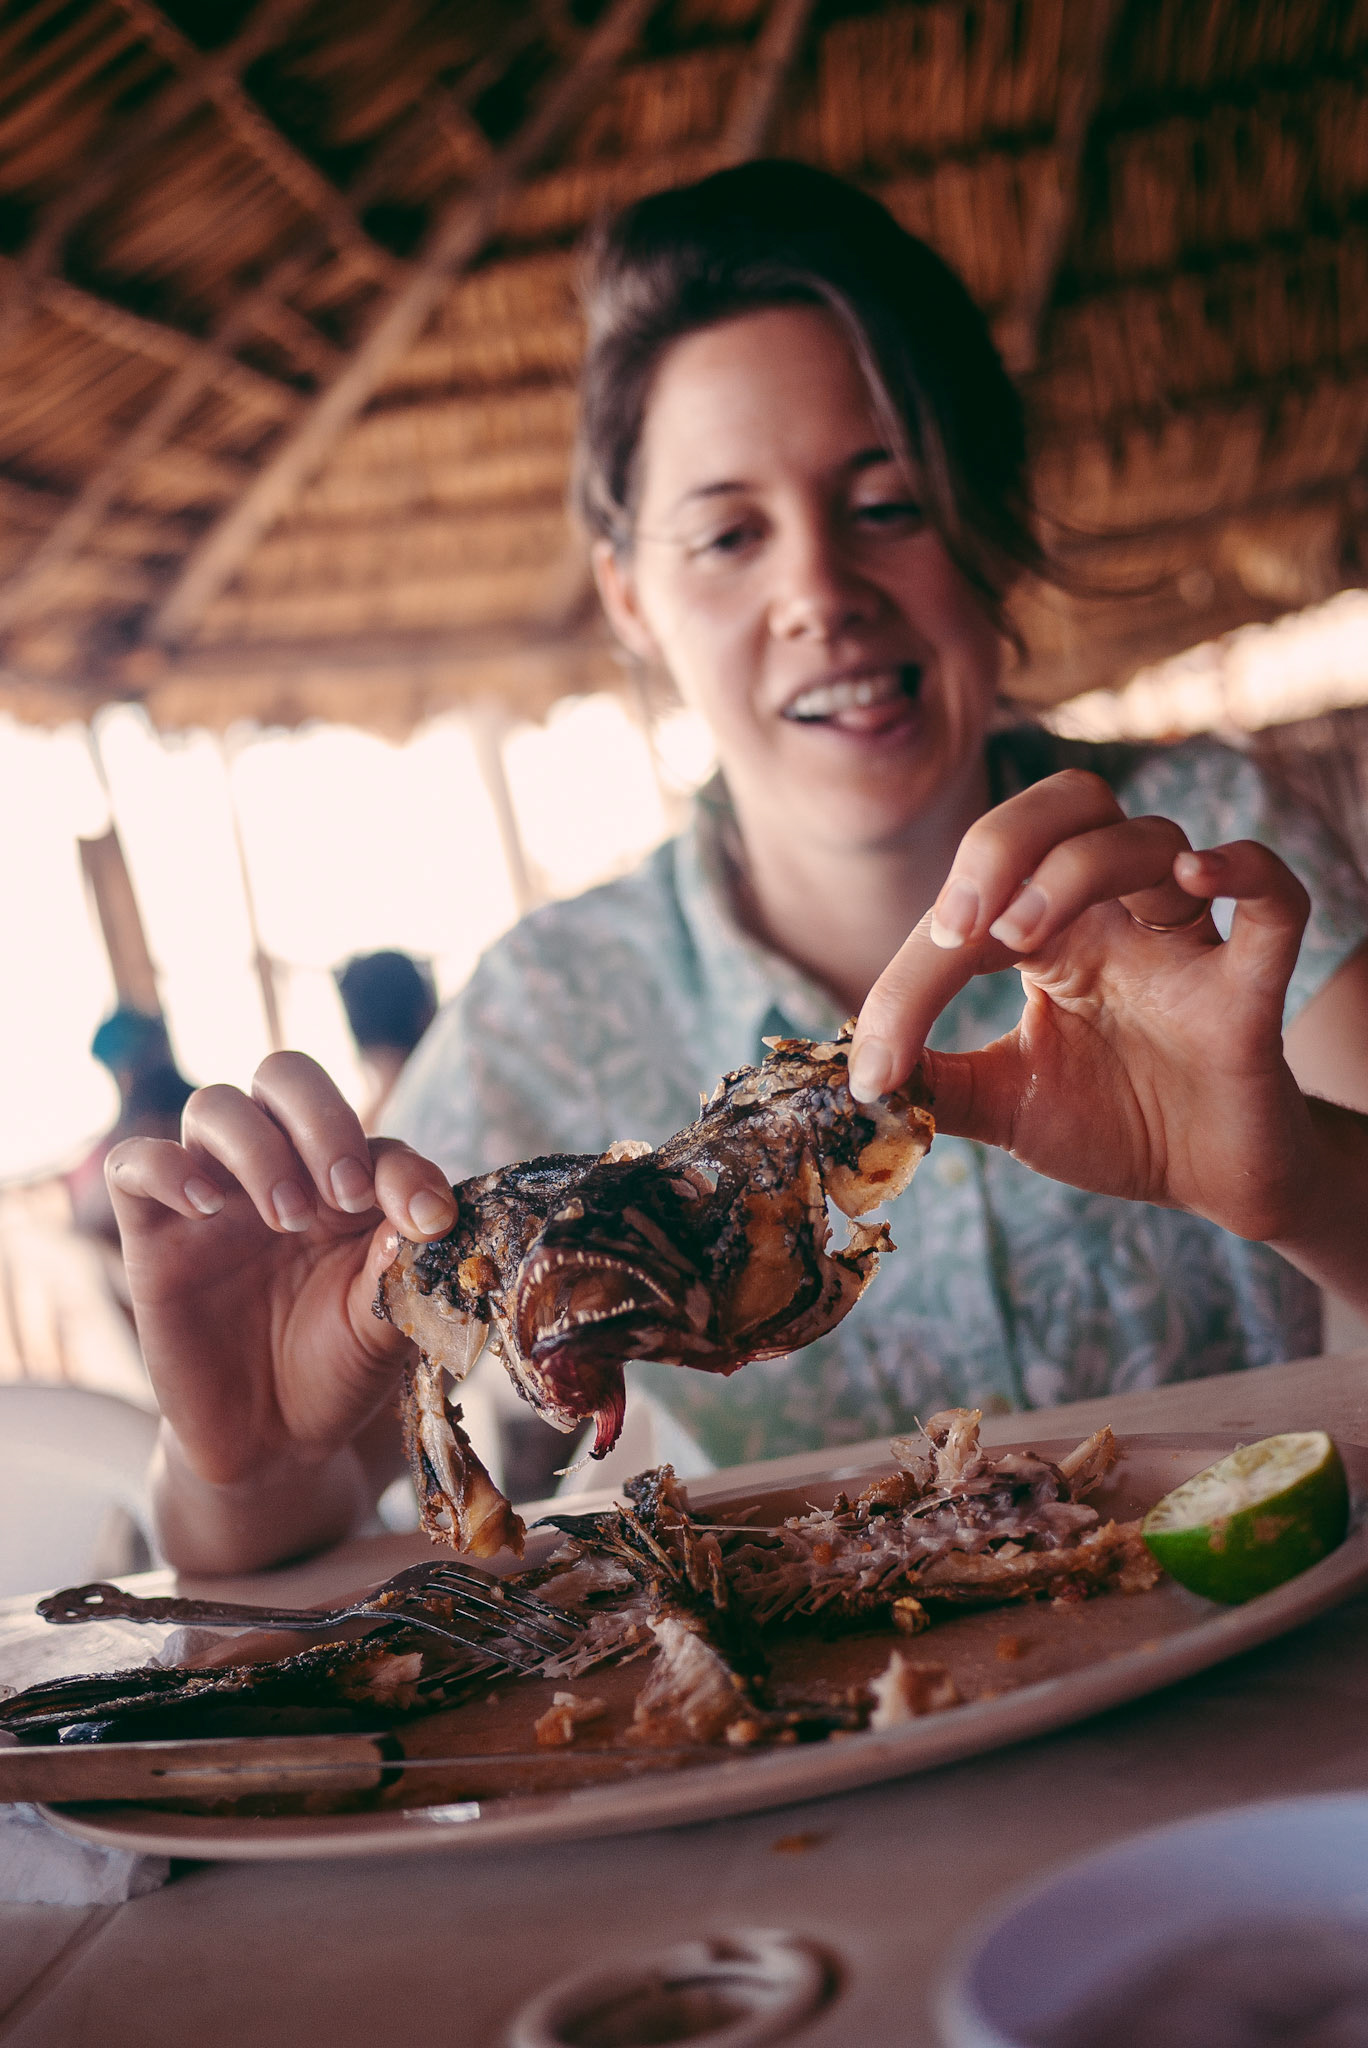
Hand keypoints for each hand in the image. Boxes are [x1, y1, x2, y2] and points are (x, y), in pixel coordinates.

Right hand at [107, 1052, 457, 1562]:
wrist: (272, 1443)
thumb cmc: (337, 1367)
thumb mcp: (385, 1321)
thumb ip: (405, 1265)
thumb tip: (433, 1217)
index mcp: (348, 1184)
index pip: (375, 1138)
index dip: (405, 1170)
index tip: (428, 1219)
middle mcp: (281, 1171)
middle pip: (285, 1077)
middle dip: (322, 1118)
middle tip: (344, 1194)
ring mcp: (214, 1197)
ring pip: (215, 1107)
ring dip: (258, 1147)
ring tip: (286, 1217)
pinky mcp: (153, 1234)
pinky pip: (137, 1163)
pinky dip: (168, 1166)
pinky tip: (208, 1205)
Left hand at [849, 769, 1317, 1241]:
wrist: (1208, 1184)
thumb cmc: (1113, 1124)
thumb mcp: (1003, 1104)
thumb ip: (934, 1084)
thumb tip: (849, 1075)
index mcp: (1053, 933)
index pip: (974, 900)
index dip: (910, 970)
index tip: (874, 1065)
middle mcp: (1119, 914)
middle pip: (1071, 803)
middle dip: (1000, 843)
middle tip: (957, 926)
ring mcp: (1187, 942)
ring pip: (1150, 838)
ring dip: (1075, 869)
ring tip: (1023, 935)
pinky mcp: (1251, 988)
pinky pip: (1275, 900)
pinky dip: (1245, 870)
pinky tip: (1199, 874)